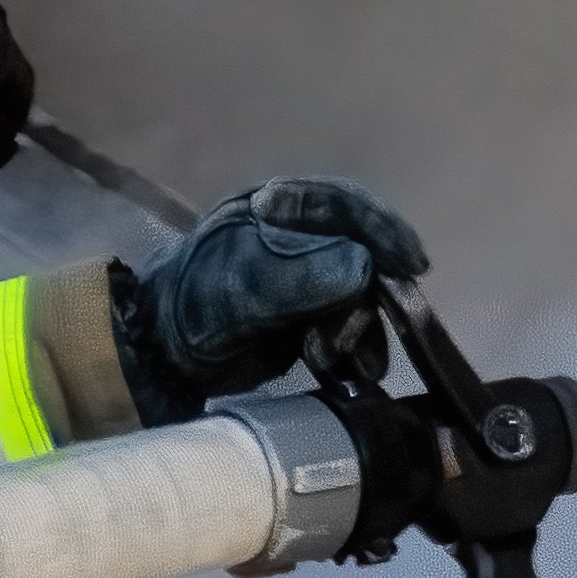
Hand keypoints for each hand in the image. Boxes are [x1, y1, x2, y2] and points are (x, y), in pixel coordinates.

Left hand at [118, 176, 429, 422]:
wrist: (164, 352)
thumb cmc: (196, 300)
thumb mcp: (244, 283)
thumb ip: (301, 274)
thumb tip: (365, 269)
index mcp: (282, 205)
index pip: (346, 208)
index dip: (384, 233)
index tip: (411, 265)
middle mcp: (302, 235)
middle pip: (363, 255)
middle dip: (366, 298)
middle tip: (351, 334)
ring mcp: (309, 277)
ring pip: (361, 296)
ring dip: (357, 331)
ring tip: (328, 358)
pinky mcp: (310, 317)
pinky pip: (350, 327)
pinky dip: (355, 350)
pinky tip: (351, 372)